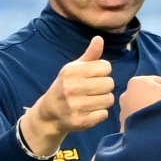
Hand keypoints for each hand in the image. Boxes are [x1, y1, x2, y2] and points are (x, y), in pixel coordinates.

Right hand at [20, 36, 114, 155]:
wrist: (50, 113)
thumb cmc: (66, 86)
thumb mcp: (74, 69)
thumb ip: (90, 55)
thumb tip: (99, 38)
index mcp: (72, 71)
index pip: (106, 67)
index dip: (103, 72)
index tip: (94, 77)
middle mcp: (73, 87)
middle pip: (110, 83)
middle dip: (105, 87)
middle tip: (94, 91)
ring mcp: (76, 105)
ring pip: (109, 99)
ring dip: (104, 101)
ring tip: (92, 101)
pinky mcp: (81, 121)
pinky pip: (104, 114)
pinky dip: (100, 114)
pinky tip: (90, 112)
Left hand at [120, 72, 160, 129]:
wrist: (153, 138)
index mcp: (136, 82)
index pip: (157, 81)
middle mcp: (125, 94)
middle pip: (147, 94)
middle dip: (155, 100)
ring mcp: (122, 112)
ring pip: (141, 108)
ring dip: (148, 112)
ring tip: (158, 122)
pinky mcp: (122, 127)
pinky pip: (136, 121)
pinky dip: (143, 123)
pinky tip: (151, 130)